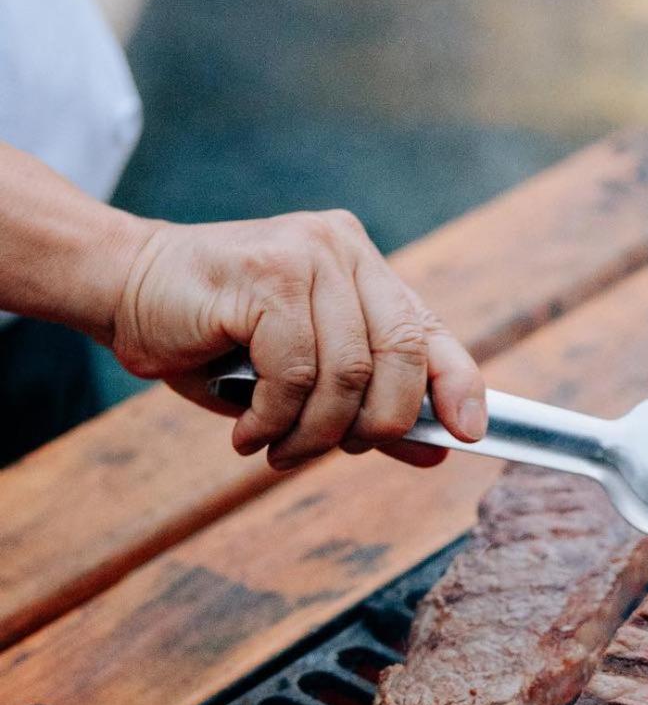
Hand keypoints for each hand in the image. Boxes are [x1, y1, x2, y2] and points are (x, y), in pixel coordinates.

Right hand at [111, 210, 485, 468]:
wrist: (120, 285)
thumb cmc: (214, 337)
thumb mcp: (303, 380)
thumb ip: (369, 407)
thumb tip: (439, 450)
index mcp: (365, 270)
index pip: (432, 331)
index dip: (459, 384)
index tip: (471, 433)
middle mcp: (345, 252)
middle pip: (402, 356)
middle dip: (378, 424)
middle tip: (340, 452)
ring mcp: (309, 256)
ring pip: (348, 374)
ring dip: (316, 433)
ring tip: (279, 449)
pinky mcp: (269, 274)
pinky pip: (296, 372)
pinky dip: (275, 419)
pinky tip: (249, 431)